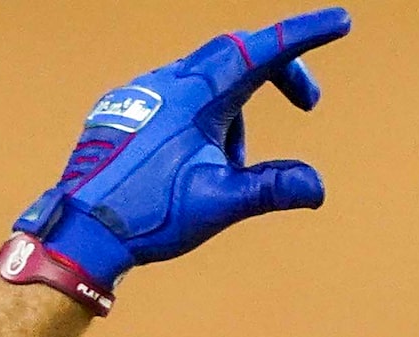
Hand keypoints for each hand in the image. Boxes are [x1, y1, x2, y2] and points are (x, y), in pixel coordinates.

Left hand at [11, 11, 353, 293]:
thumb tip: (317, 187)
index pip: (261, 50)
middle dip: (277, 75)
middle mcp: (167, 82)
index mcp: (196, 95)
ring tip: (226, 171)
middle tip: (308, 106)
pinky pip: (174, 98)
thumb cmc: (146, 216)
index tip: (340, 23)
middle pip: (237, 56)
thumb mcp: (217, 203)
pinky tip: (188, 164)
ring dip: (233, 116)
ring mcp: (142, 93)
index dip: (304, 35)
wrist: (78, 232)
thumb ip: (270, 188)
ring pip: (206, 83)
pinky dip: (199, 120)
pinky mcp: (123, 110)